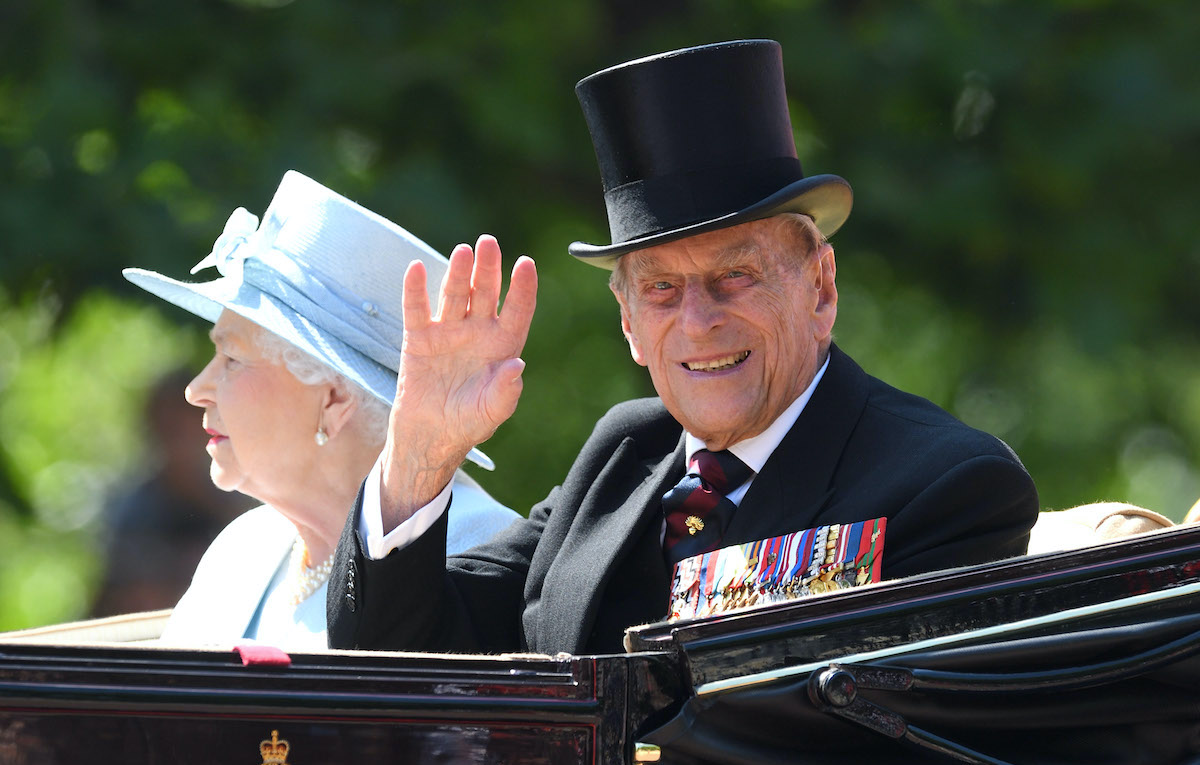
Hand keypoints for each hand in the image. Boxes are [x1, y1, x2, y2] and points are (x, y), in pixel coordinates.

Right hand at [380, 234, 536, 528]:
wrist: (430, 436)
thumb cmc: (468, 423)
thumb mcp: (492, 411)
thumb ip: (506, 390)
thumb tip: (518, 367)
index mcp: (502, 347)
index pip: (517, 311)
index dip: (522, 289)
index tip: (526, 264)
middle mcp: (477, 333)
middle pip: (485, 294)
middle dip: (488, 269)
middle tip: (489, 243)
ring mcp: (448, 333)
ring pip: (455, 295)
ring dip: (458, 273)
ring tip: (463, 252)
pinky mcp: (419, 339)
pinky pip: (417, 310)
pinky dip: (416, 290)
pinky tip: (417, 270)